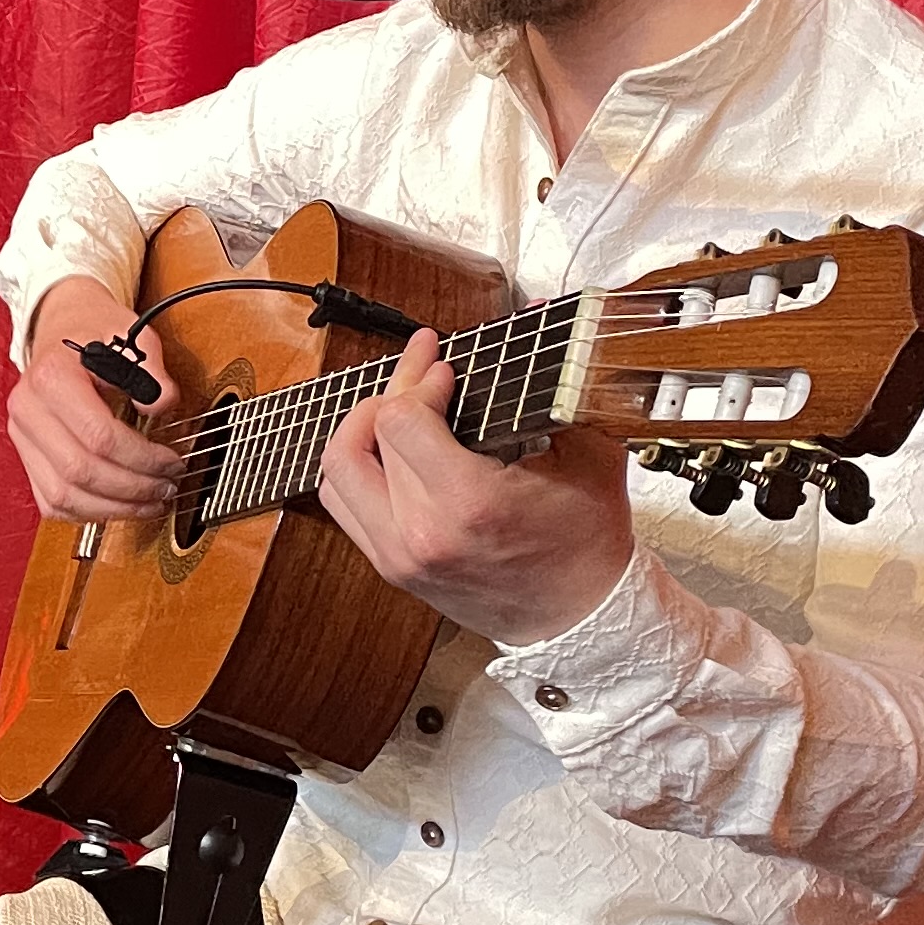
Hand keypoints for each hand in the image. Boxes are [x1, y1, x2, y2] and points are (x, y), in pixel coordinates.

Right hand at [9, 283, 185, 522]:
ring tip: (149, 503)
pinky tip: (119, 506)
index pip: (98, 436)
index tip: (172, 462)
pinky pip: (51, 502)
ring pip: (62, 496)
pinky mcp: (25, 455)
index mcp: (52, 377)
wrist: (62, 326)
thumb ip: (152, 370)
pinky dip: (87, 513)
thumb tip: (162, 406)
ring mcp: (22, 436)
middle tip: (166, 488)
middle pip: (79, 472)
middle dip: (131, 489)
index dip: (142, 458)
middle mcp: (27, 409)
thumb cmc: (96, 332)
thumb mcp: (133, 335)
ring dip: (112, 509)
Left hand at [318, 326, 634, 645]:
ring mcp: (400, 557)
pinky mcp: (392, 569)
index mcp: (469, 505)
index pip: (399, 420)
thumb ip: (557, 379)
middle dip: (390, 391)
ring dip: (360, 430)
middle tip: (420, 372)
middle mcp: (421, 536)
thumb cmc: (588, 541)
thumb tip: (536, 309)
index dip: (417, 381)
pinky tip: (389, 448)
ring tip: (396, 407)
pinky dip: (358, 469)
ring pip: (335, 474)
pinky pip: (344, 506)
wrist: (581, 615)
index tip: (445, 371)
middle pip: (360, 440)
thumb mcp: (586, 451)